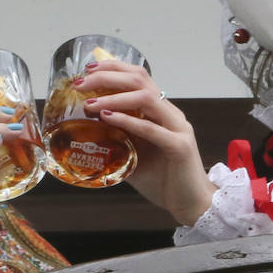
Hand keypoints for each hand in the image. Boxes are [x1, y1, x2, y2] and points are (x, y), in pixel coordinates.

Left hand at [79, 60, 216, 226]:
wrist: (190, 204)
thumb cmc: (162, 180)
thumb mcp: (133, 156)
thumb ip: (116, 141)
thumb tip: (85, 135)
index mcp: (161, 112)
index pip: (139, 77)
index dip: (113, 68)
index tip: (88, 68)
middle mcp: (170, 114)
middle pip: (140, 80)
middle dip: (107, 76)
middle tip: (81, 83)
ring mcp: (177, 128)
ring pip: (146, 98)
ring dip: (114, 97)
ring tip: (89, 103)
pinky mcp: (179, 146)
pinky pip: (151, 129)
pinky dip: (127, 120)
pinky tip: (107, 117)